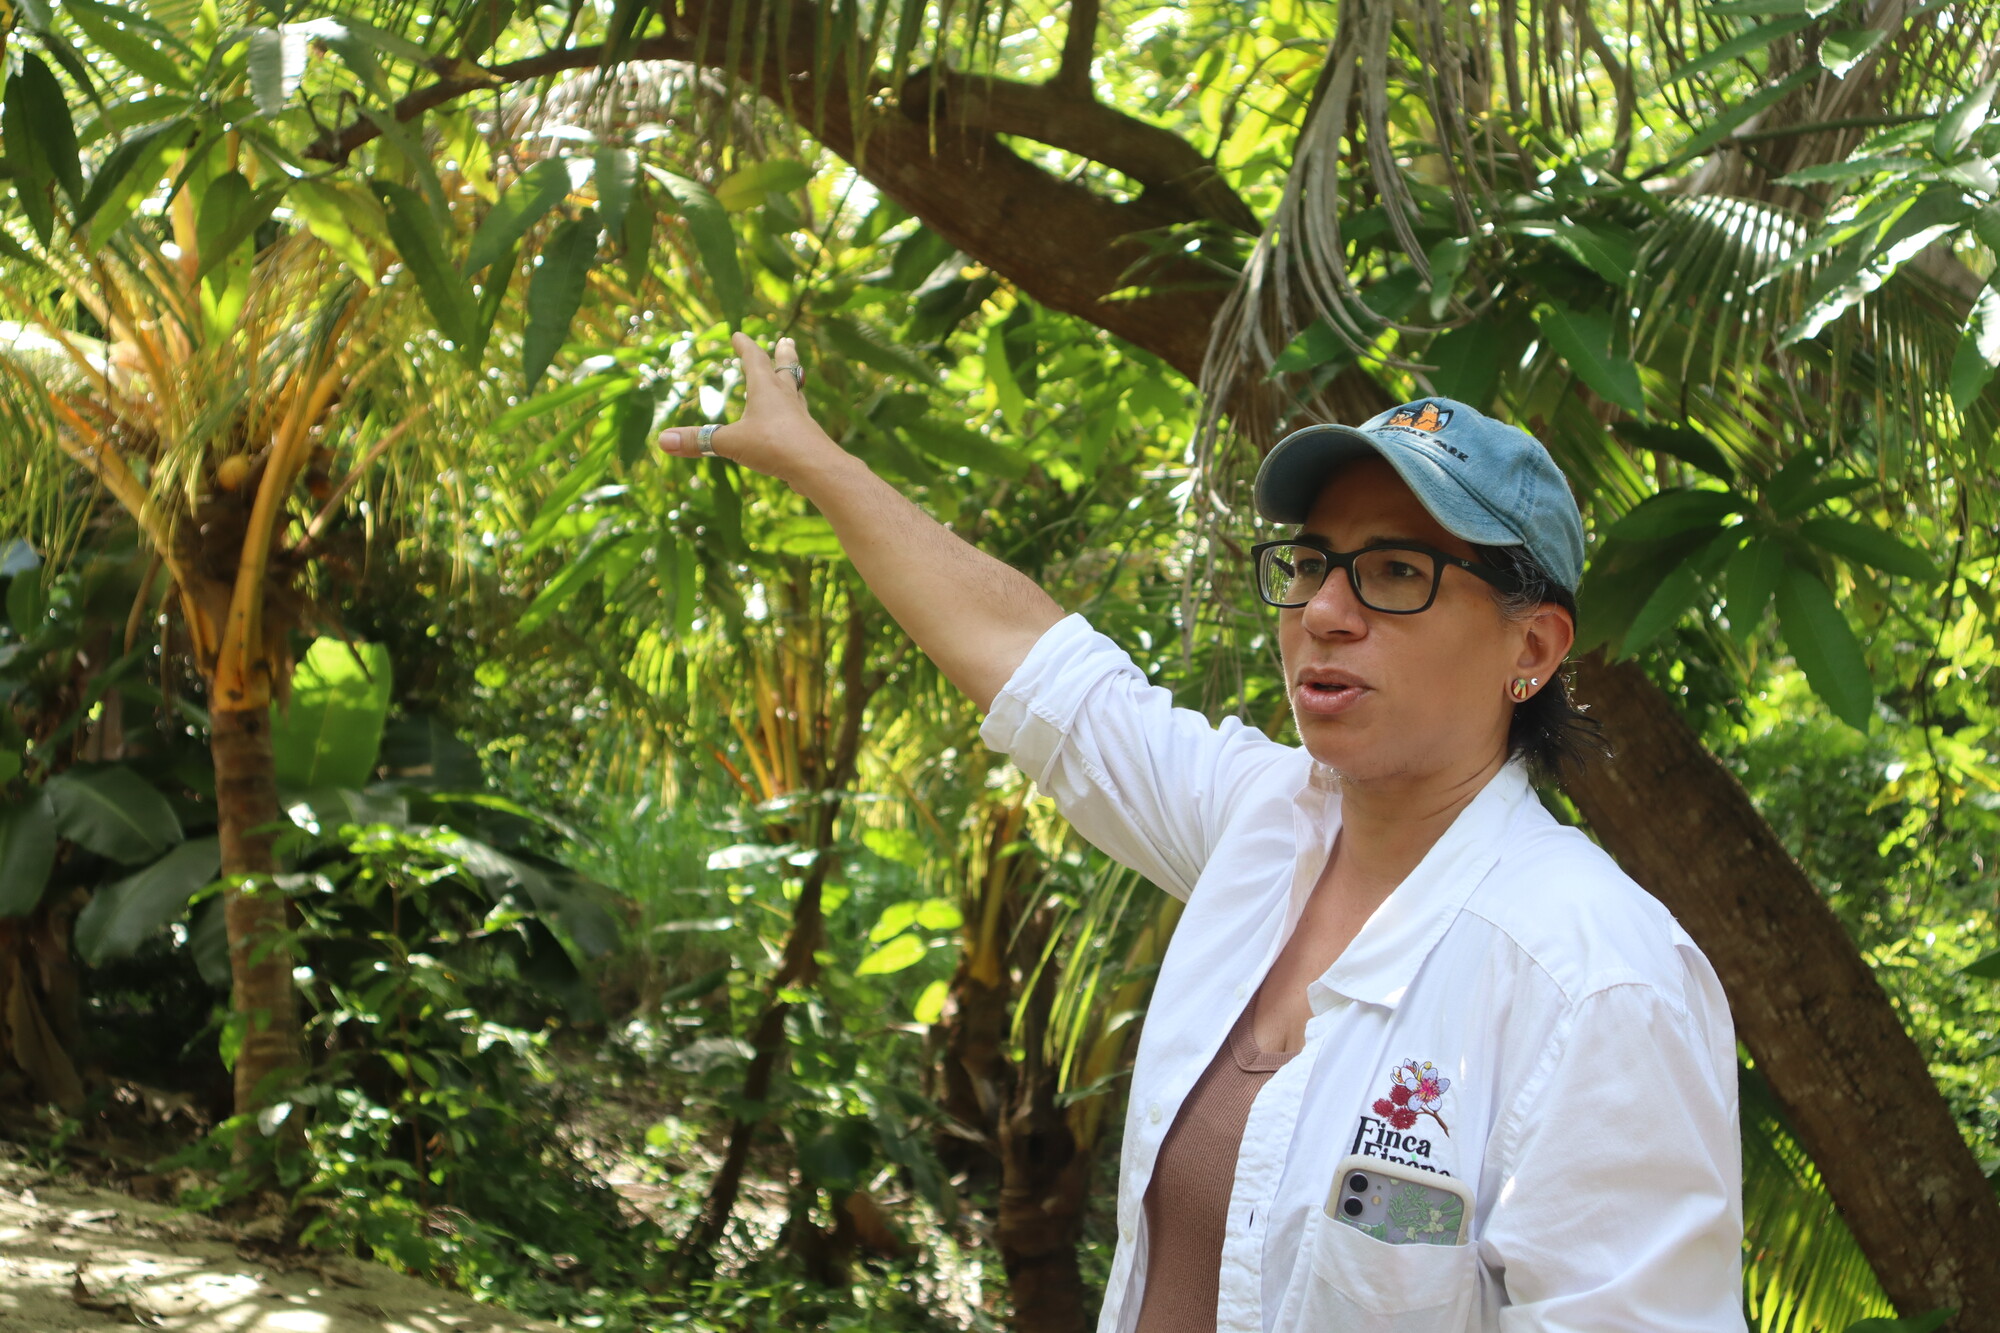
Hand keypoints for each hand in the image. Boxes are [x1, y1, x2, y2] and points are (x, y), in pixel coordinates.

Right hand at [656, 332, 838, 483]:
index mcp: (766, 390)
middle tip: (786, 341)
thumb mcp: (731, 443)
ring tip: (794, 375)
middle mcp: (786, 398)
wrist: (817, 468)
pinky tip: (795, 420)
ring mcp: (799, 417)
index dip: (745, 347)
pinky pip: (799, 418)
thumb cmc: (775, 446)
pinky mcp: (807, 436)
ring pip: (796, 392)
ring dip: (792, 380)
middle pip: (785, 369)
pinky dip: (794, 412)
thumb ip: (699, 441)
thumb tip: (662, 441)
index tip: (739, 334)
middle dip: (782, 354)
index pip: (754, 360)